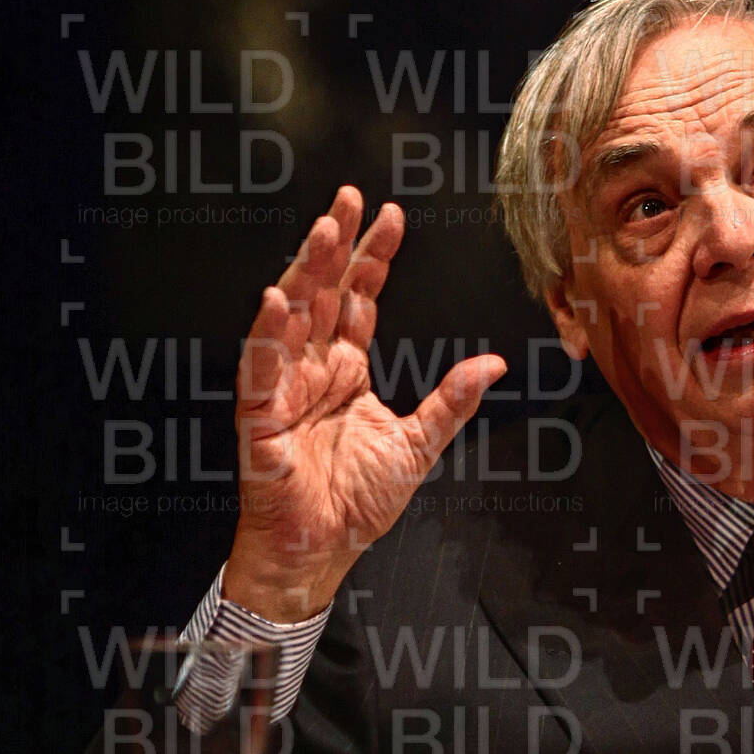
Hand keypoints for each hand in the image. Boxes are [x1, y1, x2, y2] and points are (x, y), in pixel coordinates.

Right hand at [222, 186, 506, 619]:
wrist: (321, 554)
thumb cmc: (357, 504)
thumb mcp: (418, 444)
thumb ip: (451, 400)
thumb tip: (493, 362)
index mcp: (346, 371)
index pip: (359, 300)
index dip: (374, 258)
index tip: (392, 216)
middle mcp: (313, 370)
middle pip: (323, 294)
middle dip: (336, 245)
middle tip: (348, 199)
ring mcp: (284, 390)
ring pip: (292, 318)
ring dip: (305, 273)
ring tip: (323, 231)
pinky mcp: (261, 419)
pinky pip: (261, 370)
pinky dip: (268, 336)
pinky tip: (278, 299)